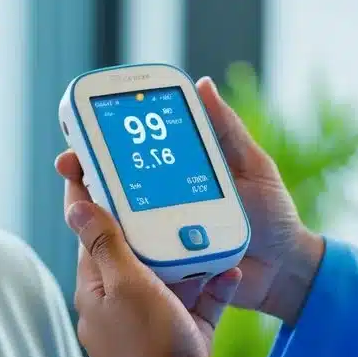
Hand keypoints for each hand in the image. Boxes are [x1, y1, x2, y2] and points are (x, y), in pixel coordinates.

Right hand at [55, 76, 325, 324]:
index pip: (132, 155)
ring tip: (82, 200)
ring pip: (117, 225)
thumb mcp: (253, 166)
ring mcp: (164, 238)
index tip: (82, 128)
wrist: (287, 271)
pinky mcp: (169, 270)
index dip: (103, 142)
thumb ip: (226, 130)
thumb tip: (202, 84)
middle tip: (70, 164)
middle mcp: (163, 206)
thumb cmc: (273, 216)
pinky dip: (123, 251)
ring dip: (96, 212)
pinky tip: (111, 240)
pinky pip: (140, 261)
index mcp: (177, 176)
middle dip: (86, 174)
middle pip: (113, 189)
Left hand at [65, 192, 242, 356]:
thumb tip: (74, 207)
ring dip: (189, 255)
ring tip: (207, 229)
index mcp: (94, 290)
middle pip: (131, 250)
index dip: (88, 195)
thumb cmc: (150, 348)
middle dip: (152, 223)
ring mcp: (148, 325)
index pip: (87, 232)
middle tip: (165, 187)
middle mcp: (116, 306)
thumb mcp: (126, 284)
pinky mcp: (180, 341)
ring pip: (168, 276)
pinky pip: (196, 304)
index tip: (86, 159)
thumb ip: (104, 244)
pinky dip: (212, 288)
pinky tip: (230, 273)